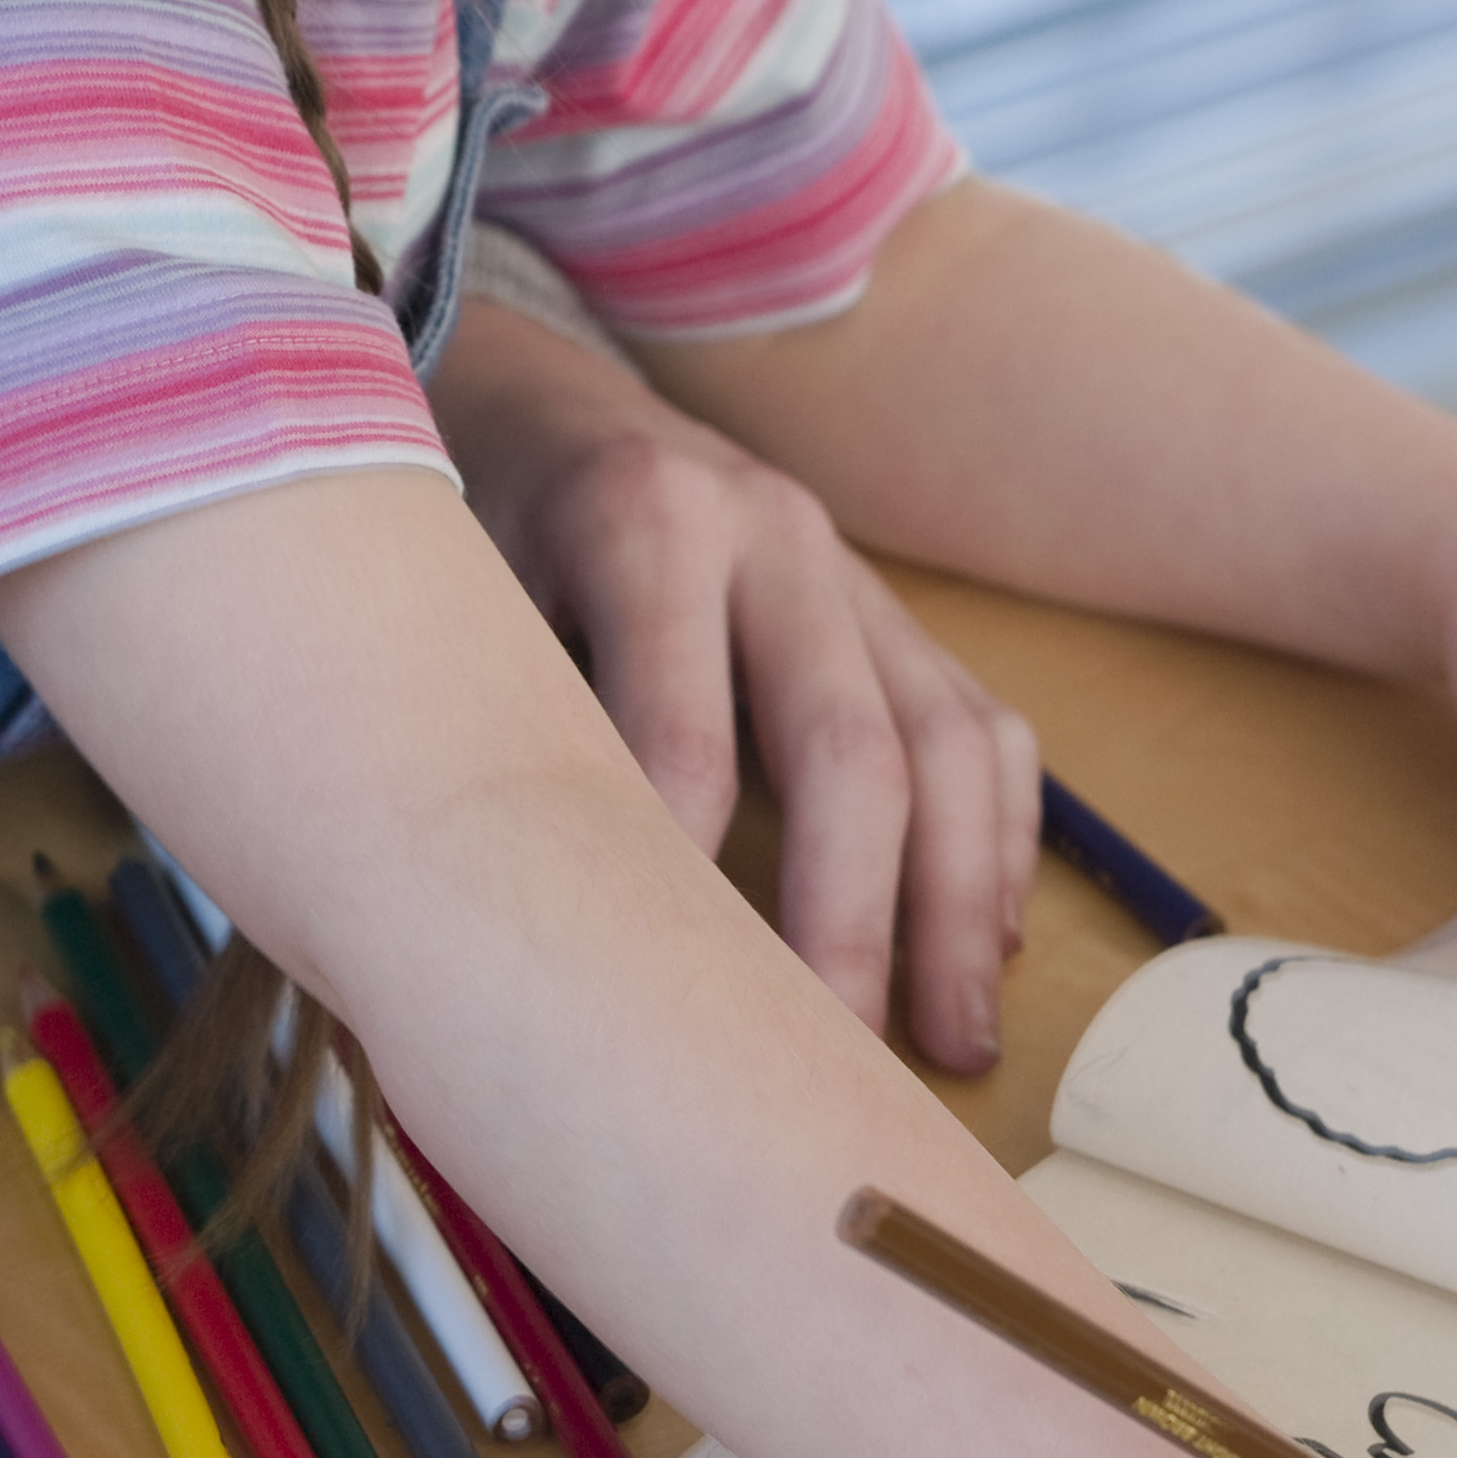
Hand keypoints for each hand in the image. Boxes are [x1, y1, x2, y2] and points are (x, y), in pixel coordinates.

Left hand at [426, 284, 1039, 1068]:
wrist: (542, 400)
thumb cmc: (478, 527)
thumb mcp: (459, 595)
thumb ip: (503, 721)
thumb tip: (516, 922)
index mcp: (646, 520)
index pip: (681, 731)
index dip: (684, 875)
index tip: (682, 1006)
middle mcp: (772, 533)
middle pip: (848, 746)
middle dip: (851, 919)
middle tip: (835, 1057)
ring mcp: (852, 570)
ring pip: (947, 742)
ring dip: (957, 904)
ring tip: (952, 1045)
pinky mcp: (897, 610)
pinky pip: (983, 728)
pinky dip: (997, 844)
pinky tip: (985, 951)